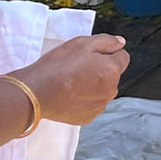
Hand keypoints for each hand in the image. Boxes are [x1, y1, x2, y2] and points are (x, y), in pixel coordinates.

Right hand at [15, 34, 129, 125]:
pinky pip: (90, 104)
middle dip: (100, 70)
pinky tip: (69, 94)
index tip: (91, 55)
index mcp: (112, 70)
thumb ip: (107, 41)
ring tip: (71, 81)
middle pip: (112, 75)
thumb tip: (120, 42)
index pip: (123, 57)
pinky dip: (83, 99)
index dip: (107, 53)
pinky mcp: (87, 117)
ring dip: (92, 85)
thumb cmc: (58, 66)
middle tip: (78, 66)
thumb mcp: (83, 43)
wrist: (37, 92)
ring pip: (101, 91)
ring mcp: (99, 106)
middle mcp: (111, 91)